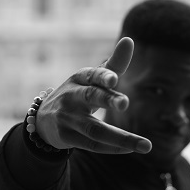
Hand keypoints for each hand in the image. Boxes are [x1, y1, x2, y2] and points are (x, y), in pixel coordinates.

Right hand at [35, 37, 151, 153]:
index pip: (92, 75)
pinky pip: (92, 144)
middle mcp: (71, 96)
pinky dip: (112, 147)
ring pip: (96, 129)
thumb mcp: (91, 78)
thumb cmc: (77, 94)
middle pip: (90, 97)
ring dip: (122, 138)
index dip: (103, 75)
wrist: (43, 119)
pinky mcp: (66, 137)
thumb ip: (113, 64)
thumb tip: (129, 40)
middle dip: (108, 99)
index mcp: (79, 78)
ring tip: (146, 145)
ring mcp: (67, 117)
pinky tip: (130, 149)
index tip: (115, 78)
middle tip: (125, 102)